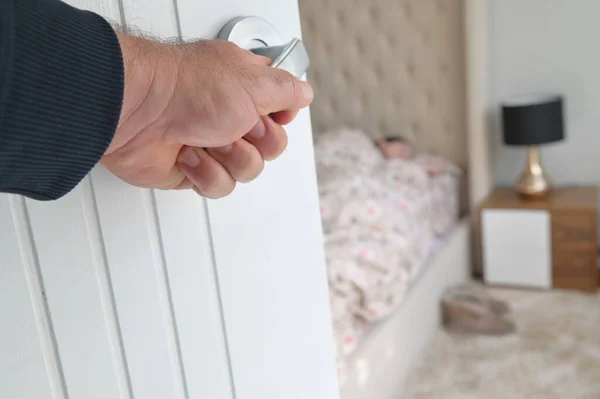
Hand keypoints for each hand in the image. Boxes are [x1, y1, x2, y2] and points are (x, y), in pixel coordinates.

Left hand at [101, 34, 313, 197]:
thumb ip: (288, 89)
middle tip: (236, 125)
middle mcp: (230, 115)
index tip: (273, 113)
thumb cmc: (188, 89)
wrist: (139, 112)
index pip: (283, 110)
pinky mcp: (194, 170)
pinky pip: (220, 186)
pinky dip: (205, 172)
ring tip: (207, 138)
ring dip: (230, 157)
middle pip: (271, 146)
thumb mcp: (256, 81)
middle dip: (257, 140)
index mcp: (246, 88)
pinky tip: (189, 153)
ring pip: (248, 171)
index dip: (282, 117)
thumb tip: (304, 94)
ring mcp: (212, 143)